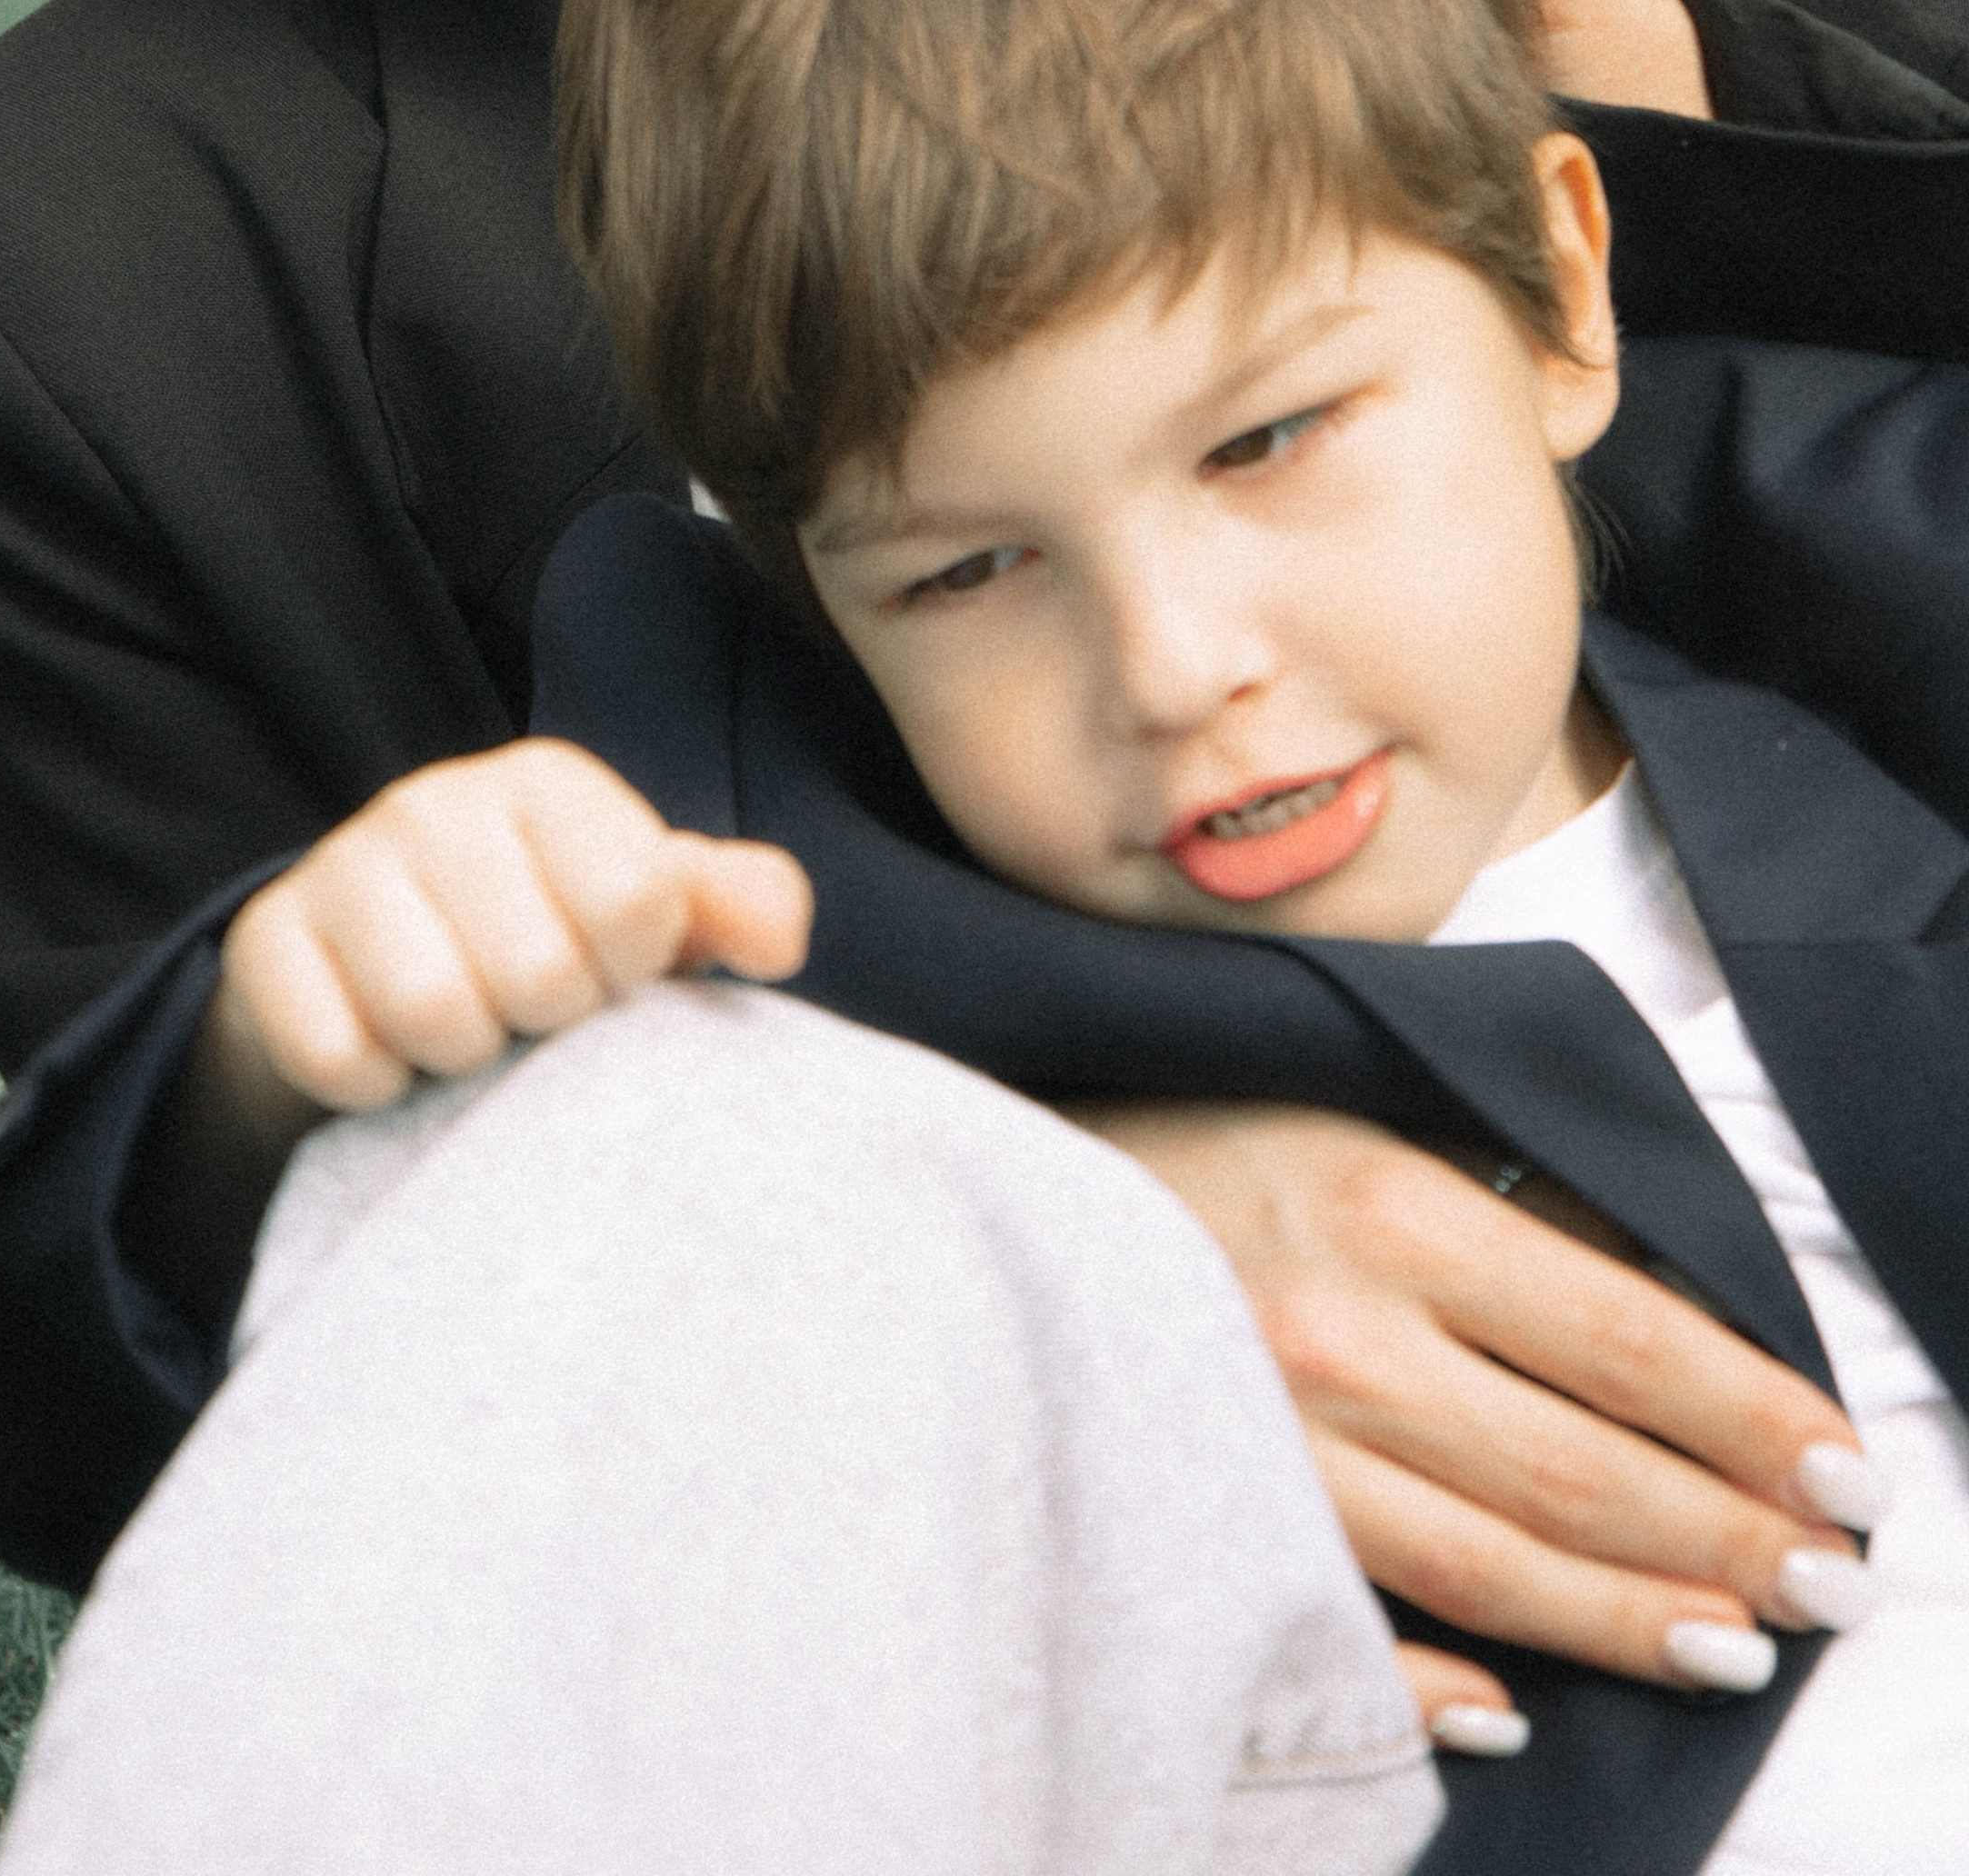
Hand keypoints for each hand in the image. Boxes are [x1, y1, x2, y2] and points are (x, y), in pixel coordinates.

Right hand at [219, 738, 813, 1109]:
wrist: (369, 976)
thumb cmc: (542, 936)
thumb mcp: (648, 913)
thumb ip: (735, 907)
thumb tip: (781, 939)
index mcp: (548, 783)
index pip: (636, 903)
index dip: (634, 970)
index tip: (611, 974)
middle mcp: (438, 801)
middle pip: (538, 972)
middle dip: (545, 1023)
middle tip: (528, 1014)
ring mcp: (343, 864)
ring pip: (433, 1011)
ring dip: (461, 1058)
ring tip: (467, 1034)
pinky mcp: (265, 941)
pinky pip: (337, 1054)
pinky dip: (374, 1084)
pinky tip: (389, 1054)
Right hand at [1072, 1101, 1879, 1732]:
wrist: (983, 1187)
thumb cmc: (1190, 1133)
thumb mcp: (1354, 1120)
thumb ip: (1500, 1202)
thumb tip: (1664, 1295)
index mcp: (1385, 1206)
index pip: (1625, 1332)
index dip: (1750, 1413)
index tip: (1844, 1467)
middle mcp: (1335, 1330)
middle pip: (1579, 1468)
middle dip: (1728, 1534)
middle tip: (1836, 1582)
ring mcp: (1265, 1437)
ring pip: (1492, 1565)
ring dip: (1631, 1617)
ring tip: (1736, 1644)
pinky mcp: (1205, 1516)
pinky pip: (1352, 1628)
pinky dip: (1443, 1683)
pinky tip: (1523, 1707)